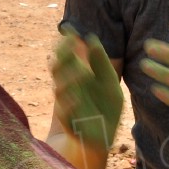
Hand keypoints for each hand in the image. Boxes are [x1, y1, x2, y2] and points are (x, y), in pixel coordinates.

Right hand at [51, 28, 121, 152]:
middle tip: (71, 45)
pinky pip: (64, 113)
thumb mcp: (109, 83)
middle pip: (58, 67)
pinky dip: (68, 105)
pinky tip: (76, 99)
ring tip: (81, 72)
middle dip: (63, 57)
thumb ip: (102, 62)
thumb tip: (91, 37)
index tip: (71, 30)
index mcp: (78, 74)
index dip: (66, 42)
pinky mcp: (68, 121)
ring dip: (68, 80)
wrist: (102, 138)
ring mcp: (66, 103)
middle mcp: (69, 86)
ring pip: (59, 88)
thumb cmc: (106, 108)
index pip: (67, 55)